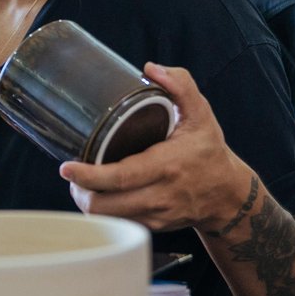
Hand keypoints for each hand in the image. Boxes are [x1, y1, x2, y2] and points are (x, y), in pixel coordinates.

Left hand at [58, 62, 254, 231]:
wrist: (228, 196)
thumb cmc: (209, 151)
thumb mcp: (201, 113)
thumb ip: (181, 85)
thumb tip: (151, 69)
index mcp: (167, 165)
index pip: (121, 177)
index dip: (89, 175)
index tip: (66, 168)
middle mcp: (160, 195)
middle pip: (106, 205)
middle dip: (80, 192)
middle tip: (70, 173)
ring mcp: (156, 215)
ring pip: (109, 218)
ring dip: (89, 203)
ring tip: (81, 184)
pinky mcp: (154, 226)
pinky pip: (119, 223)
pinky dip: (105, 211)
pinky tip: (101, 195)